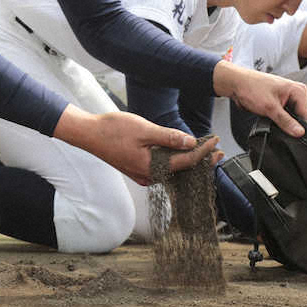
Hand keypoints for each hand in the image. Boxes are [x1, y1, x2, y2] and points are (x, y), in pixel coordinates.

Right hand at [52, 105, 220, 185]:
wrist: (89, 134)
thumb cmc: (113, 130)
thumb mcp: (144, 130)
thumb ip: (168, 137)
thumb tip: (190, 143)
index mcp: (152, 168)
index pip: (186, 161)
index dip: (204, 151)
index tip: (216, 141)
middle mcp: (149, 176)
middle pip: (182, 170)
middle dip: (201, 160)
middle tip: (218, 150)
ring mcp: (142, 174)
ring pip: (172, 169)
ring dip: (188, 160)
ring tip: (204, 151)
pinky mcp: (138, 169)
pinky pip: (161, 168)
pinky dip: (174, 160)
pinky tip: (180, 152)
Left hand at [212, 60, 306, 136]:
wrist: (236, 83)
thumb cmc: (251, 87)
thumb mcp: (270, 107)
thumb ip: (286, 121)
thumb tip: (300, 132)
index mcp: (298, 90)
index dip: (301, 129)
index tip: (295, 138)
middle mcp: (295, 94)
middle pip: (300, 118)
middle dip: (291, 126)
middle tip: (278, 127)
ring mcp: (287, 99)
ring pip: (292, 119)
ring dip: (283, 124)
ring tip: (272, 121)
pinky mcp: (279, 104)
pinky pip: (284, 117)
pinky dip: (278, 122)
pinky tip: (270, 121)